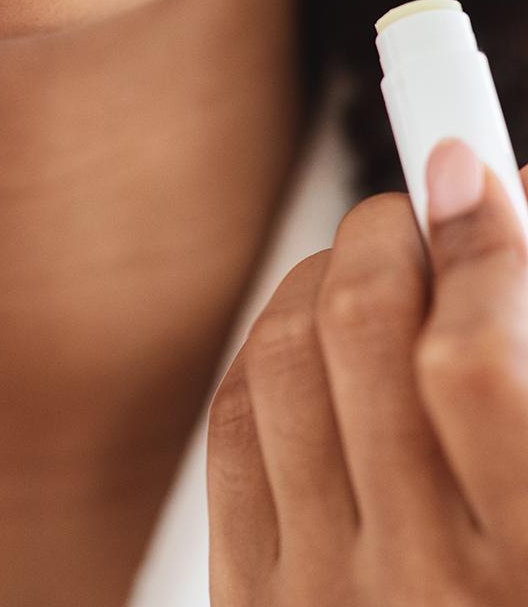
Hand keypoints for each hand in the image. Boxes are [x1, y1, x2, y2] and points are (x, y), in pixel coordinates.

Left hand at [208, 138, 527, 604]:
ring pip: (281, 357)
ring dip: (322, 277)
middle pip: (357, 332)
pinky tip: (314, 337)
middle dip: (388, 233)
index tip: (474, 168)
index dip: (477, 245)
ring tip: (371, 264)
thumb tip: (512, 212)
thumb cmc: (518, 587)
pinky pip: (233, 421)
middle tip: (421, 205)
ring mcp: (318, 593)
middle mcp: (417, 591)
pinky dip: (271, 349)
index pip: (473, 363)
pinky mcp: (252, 596)